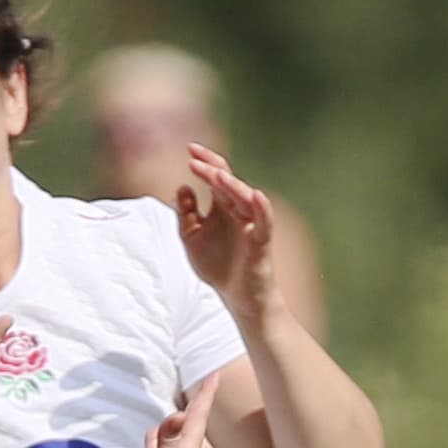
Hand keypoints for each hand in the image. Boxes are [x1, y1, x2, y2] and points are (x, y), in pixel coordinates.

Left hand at [176, 145, 282, 316]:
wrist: (237, 298)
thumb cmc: (218, 268)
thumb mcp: (192, 239)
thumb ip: (186, 214)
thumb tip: (182, 187)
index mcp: (223, 208)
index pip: (217, 177)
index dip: (205, 162)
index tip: (189, 149)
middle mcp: (238, 211)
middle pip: (229, 182)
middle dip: (212, 168)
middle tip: (194, 158)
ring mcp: (251, 224)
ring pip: (245, 197)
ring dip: (230, 185)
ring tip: (215, 174)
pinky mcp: (261, 241)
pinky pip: (265, 221)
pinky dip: (262, 207)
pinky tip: (255, 194)